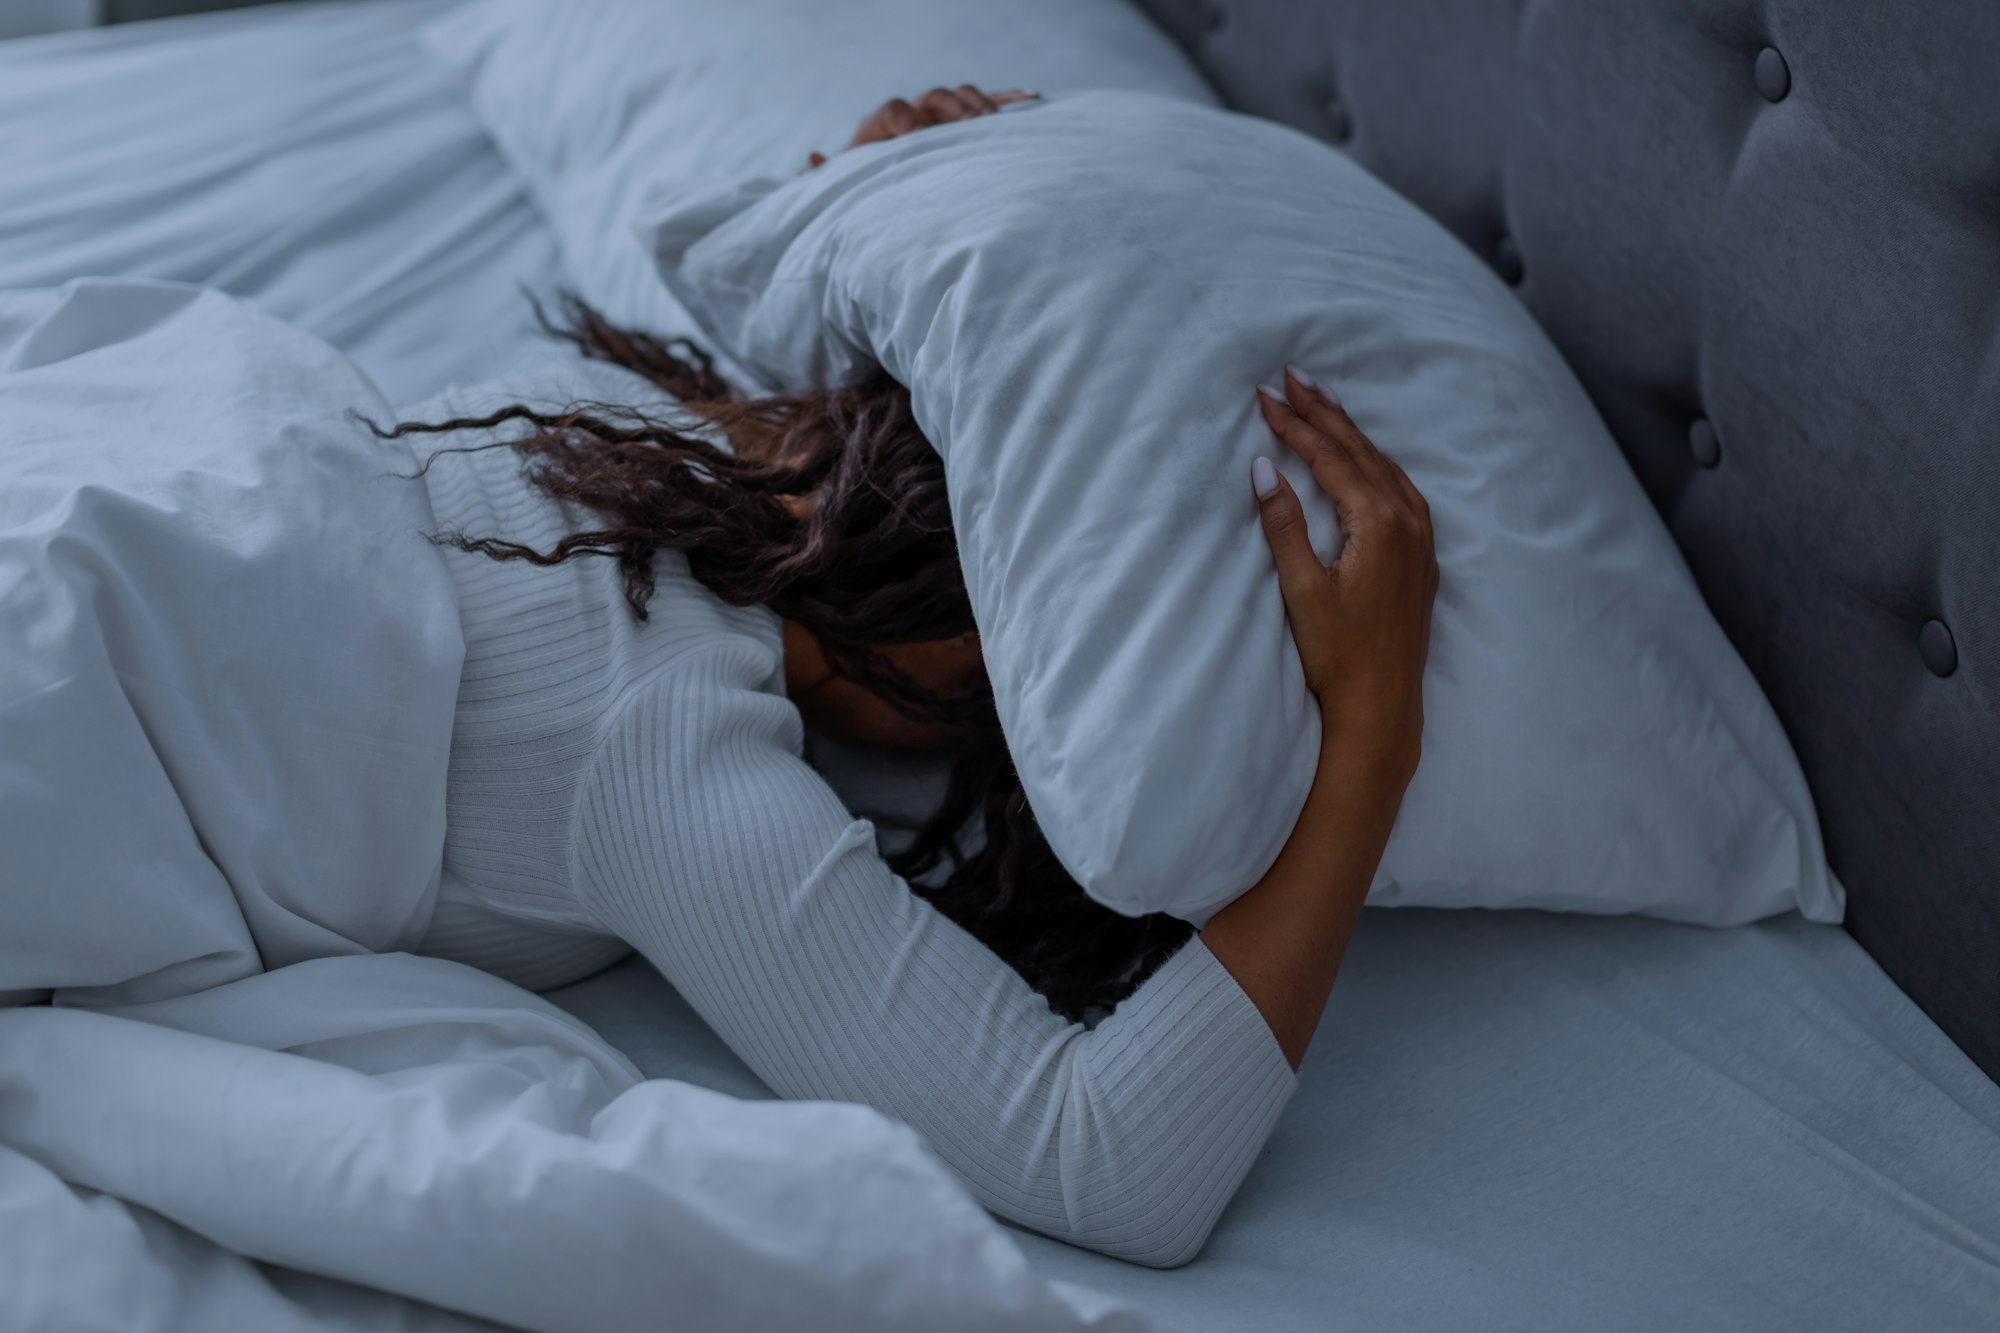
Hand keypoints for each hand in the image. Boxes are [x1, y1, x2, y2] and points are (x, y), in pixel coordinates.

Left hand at [806, 86, 1037, 166]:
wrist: (885, 189)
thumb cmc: (864, 193)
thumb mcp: (843, 188)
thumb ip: (826, 176)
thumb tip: (811, 156)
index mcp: (881, 127)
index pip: (893, 110)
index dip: (905, 120)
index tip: (917, 139)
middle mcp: (913, 114)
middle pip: (933, 96)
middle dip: (951, 110)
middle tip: (969, 128)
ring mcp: (940, 117)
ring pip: (961, 96)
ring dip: (979, 105)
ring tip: (995, 124)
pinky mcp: (964, 124)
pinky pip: (988, 104)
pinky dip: (1008, 98)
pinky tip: (1032, 98)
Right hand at [1252, 366, 1436, 779]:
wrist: (1384, 706)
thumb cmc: (1339, 654)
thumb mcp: (1302, 589)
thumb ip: (1283, 524)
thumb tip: (1262, 468)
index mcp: (1380, 522)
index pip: (1330, 457)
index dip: (1295, 425)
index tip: (1265, 396)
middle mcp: (1408, 520)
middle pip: (1360, 450)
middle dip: (1323, 411)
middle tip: (1292, 375)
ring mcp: (1421, 537)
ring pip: (1382, 464)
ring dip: (1349, 431)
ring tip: (1321, 401)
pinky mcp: (1422, 555)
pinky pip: (1399, 486)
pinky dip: (1373, 461)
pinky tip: (1362, 457)